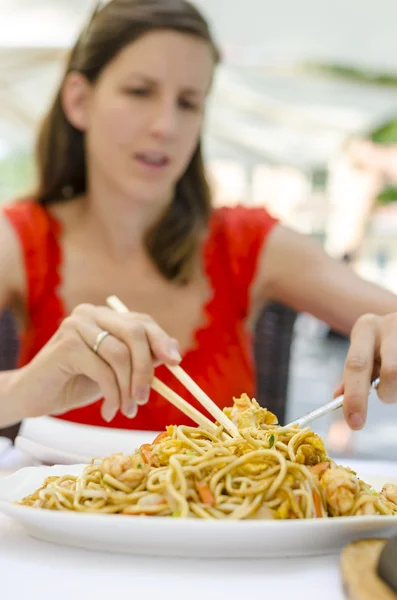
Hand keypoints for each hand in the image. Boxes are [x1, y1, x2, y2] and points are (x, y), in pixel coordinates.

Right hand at [23, 303, 180, 421]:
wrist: (34, 396)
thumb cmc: (76, 382)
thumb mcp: (115, 370)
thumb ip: (140, 358)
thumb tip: (174, 352)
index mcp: (105, 315)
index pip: (142, 321)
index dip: (161, 340)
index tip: (176, 362)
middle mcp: (90, 314)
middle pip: (135, 332)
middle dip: (146, 368)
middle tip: (145, 399)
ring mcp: (76, 326)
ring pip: (120, 354)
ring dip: (128, 388)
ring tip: (127, 410)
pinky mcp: (66, 346)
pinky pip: (103, 371)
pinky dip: (113, 395)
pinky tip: (109, 411)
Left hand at [336, 313, 396, 429]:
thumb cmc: (383, 341)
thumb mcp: (365, 349)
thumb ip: (355, 372)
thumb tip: (338, 398)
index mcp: (365, 327)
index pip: (356, 365)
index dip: (355, 397)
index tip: (355, 424)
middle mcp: (389, 324)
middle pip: (392, 372)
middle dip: (389, 394)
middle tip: (386, 398)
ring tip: (395, 380)